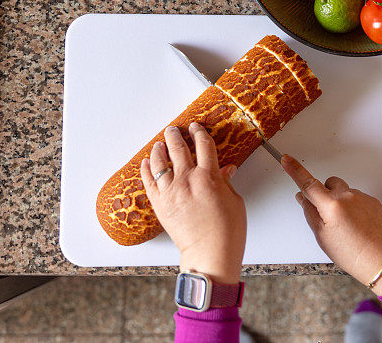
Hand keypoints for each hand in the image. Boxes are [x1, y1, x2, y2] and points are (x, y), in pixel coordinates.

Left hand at [140, 123, 245, 283]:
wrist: (209, 254)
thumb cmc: (226, 232)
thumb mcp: (234, 201)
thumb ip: (226, 182)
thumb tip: (226, 170)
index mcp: (208, 177)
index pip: (203, 145)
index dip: (199, 132)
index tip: (196, 128)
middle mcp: (187, 180)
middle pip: (178, 147)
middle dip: (176, 135)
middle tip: (175, 130)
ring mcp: (171, 191)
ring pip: (159, 161)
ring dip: (159, 149)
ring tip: (160, 143)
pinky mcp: (160, 204)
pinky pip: (148, 181)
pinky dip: (146, 169)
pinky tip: (147, 162)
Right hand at [281, 155, 381, 294]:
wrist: (381, 260)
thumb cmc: (353, 253)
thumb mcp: (322, 236)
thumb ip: (310, 213)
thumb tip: (303, 198)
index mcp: (332, 205)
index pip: (308, 183)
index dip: (295, 170)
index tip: (287, 159)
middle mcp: (348, 196)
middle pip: (329, 183)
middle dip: (325, 194)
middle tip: (327, 215)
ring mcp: (362, 197)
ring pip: (344, 191)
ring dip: (340, 202)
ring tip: (346, 226)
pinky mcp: (373, 201)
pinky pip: (357, 198)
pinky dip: (354, 207)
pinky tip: (356, 225)